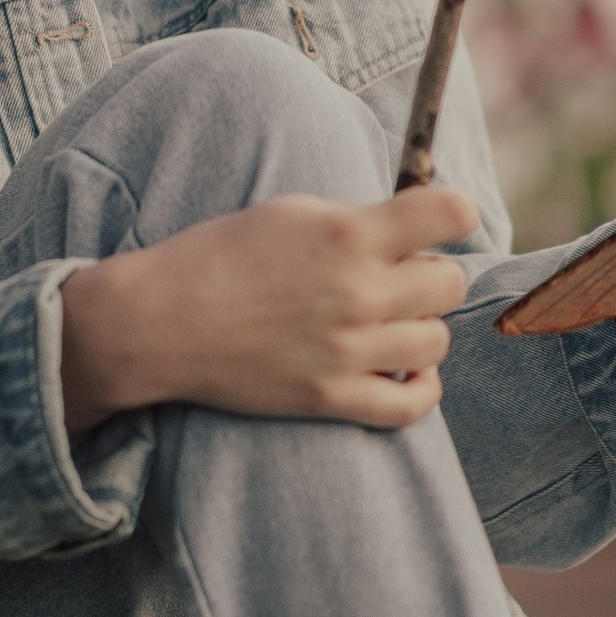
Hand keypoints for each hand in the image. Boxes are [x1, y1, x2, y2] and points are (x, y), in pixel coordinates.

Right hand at [60, 184, 477, 437]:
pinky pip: (413, 404)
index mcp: (347, 234)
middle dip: (429, 274)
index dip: (453, 213)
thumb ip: (356, 219)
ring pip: (436, 341)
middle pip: (450, 283)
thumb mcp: (290, 211)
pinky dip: (421, 387)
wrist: (161, 321)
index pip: (452, 213)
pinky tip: (405, 368)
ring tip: (387, 321)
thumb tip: (411, 227)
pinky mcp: (332, 398)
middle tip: (397, 275)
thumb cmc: (220, 255)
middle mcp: (357, 292)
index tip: (439, 220)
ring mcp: (347, 351)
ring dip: (419, 327)